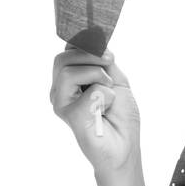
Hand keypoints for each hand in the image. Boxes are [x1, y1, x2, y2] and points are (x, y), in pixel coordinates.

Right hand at [50, 43, 140, 174]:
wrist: (125, 147)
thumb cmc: (120, 117)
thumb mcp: (115, 79)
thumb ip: (102, 60)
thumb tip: (92, 38)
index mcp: (70, 80)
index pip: (67, 51)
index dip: (84, 45)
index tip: (107, 54)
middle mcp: (60, 90)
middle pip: (63, 57)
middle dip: (92, 56)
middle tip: (110, 71)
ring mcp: (61, 102)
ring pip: (68, 70)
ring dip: (98, 75)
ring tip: (108, 94)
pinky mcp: (68, 114)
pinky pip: (88, 91)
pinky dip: (105, 96)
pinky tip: (104, 111)